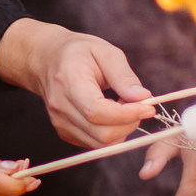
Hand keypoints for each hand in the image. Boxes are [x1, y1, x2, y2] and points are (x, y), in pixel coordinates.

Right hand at [0, 18, 152, 149]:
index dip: (127, 114)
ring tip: (124, 106)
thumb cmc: (78, 53)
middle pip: (101, 134)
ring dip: (122, 129)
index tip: (148, 106)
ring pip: (100, 143)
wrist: (46, 60)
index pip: (97, 112)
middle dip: (129, 123)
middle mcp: (61, 107)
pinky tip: (112, 114)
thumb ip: (124, 75)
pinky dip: (111, 133)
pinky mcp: (65, 133)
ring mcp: (60, 123)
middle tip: (138, 104)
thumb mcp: (105, 52)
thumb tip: (143, 98)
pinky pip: (95, 143)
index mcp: (69, 82)